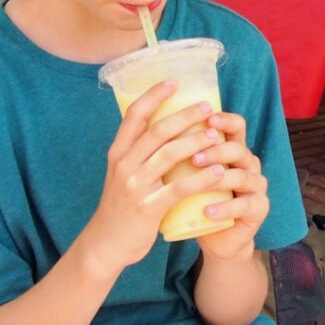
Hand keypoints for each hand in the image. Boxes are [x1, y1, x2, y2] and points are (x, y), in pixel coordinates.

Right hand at [81, 80, 228, 276]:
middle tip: (207, 106)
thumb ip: (141, 152)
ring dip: (196, 142)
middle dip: (184, 115)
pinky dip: (201, 178)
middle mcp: (124, 164)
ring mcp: (135, 186)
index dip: (153, 95)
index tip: (173, 80)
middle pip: (157, 131)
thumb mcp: (124, 173)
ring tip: (217, 135)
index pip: (134, 116)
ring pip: (169, 155)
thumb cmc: (122, 205)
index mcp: (118, 152)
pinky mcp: (147, 208)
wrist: (105, 245)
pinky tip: (219, 172)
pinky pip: (178, 188)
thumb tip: (169, 126)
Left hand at [189, 111, 269, 261]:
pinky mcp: (258, 209)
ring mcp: (256, 186)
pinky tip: (207, 212)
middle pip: (238, 149)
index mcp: (234, 150)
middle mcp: (249, 164)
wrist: (216, 237)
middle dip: (215, 151)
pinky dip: (224, 208)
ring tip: (196, 184)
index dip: (224, 120)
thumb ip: (177, 151)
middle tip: (192, 158)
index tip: (205, 118)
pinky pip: (244, 206)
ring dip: (218, 179)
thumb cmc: (196, 200)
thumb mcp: (188, 173)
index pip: (236, 126)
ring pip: (242, 176)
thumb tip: (144, 124)